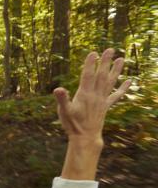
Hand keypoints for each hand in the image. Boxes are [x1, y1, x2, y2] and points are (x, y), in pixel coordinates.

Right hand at [54, 49, 129, 179]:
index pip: (88, 76)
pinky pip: (116, 96)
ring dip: (116, 70)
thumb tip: (58, 89)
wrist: (85, 137)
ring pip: (110, 82)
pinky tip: (129, 81)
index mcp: (85, 94)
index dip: (90, 64)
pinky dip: (123, 88)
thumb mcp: (64, 112)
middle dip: (105, 62)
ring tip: (122, 59)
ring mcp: (102, 100)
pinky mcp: (106, 106)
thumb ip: (62, 99)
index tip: (93, 53)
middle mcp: (96, 95)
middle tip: (110, 49)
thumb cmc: (72, 124)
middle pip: (101, 75)